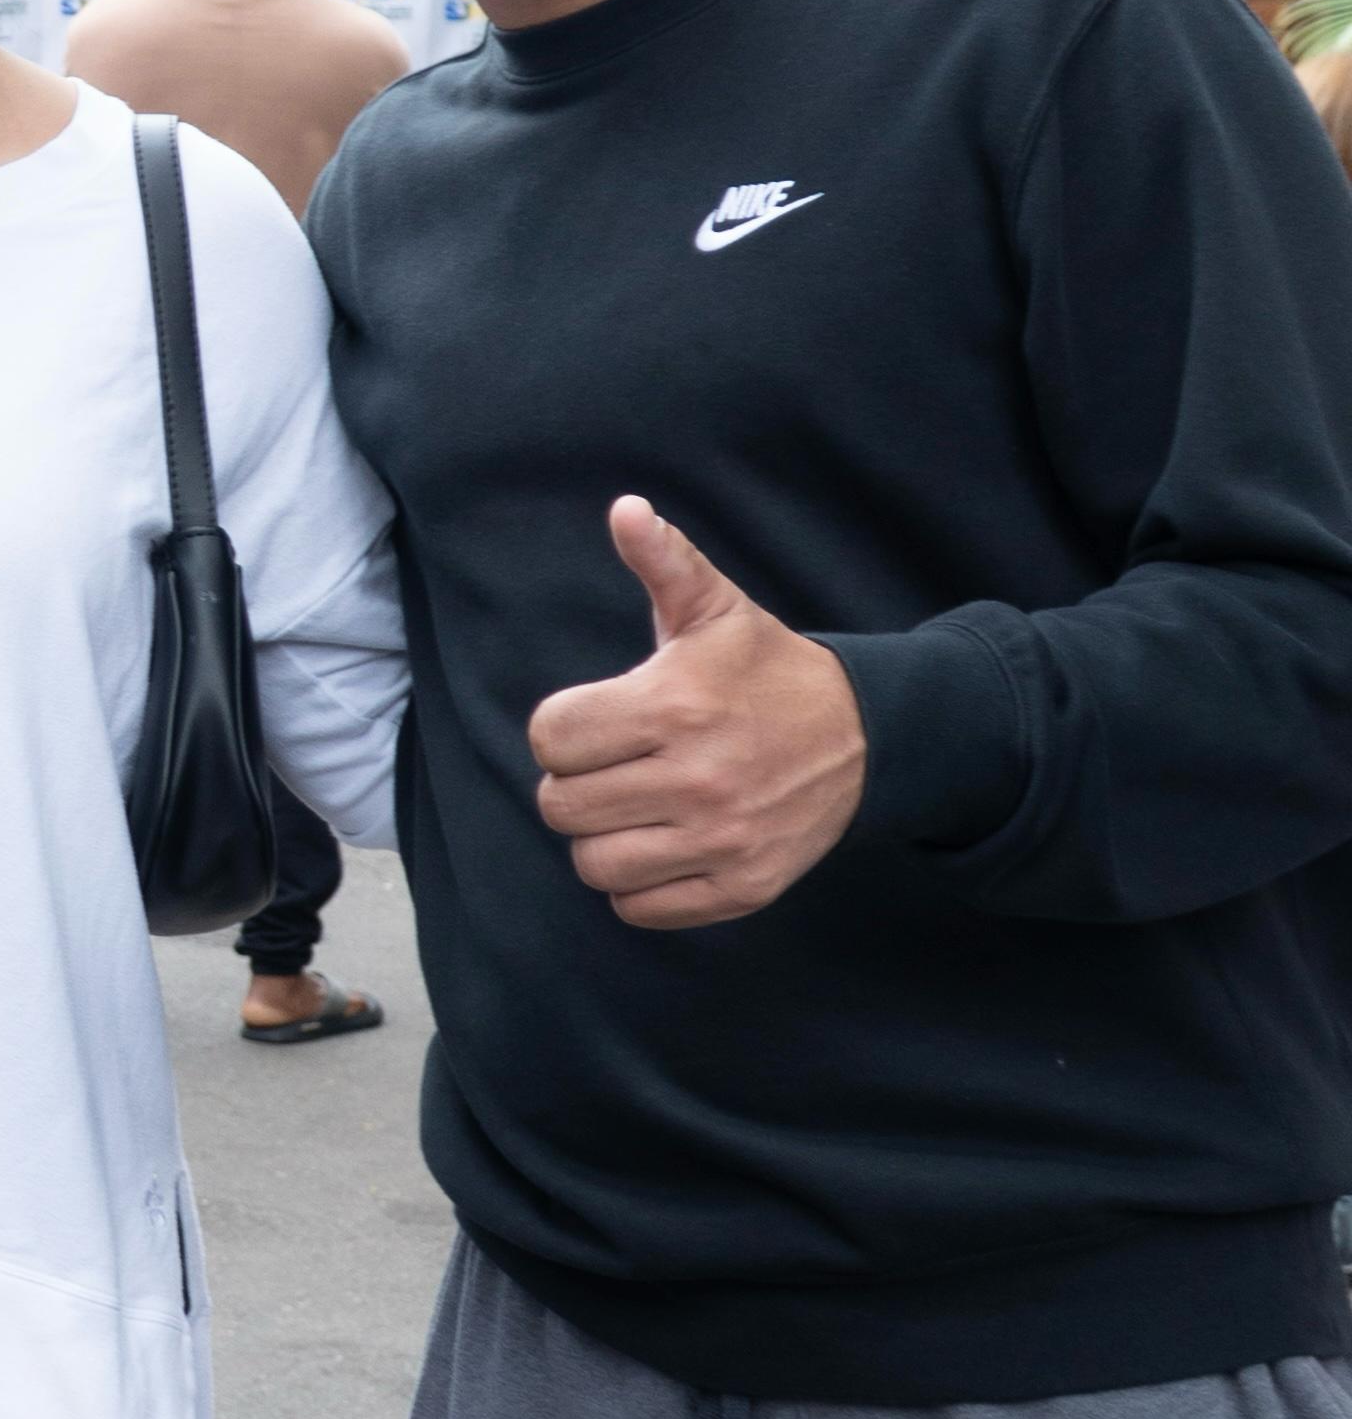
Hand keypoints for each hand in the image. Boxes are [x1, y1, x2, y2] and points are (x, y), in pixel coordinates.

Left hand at [527, 496, 865, 927]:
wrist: (868, 736)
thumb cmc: (766, 670)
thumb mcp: (715, 609)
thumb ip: (664, 561)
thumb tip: (625, 509)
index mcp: (675, 706)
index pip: (550, 740)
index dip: (561, 731)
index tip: (597, 722)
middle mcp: (698, 779)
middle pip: (561, 807)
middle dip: (575, 784)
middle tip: (613, 766)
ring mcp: (723, 840)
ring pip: (593, 865)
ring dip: (601, 838)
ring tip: (634, 807)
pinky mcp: (744, 888)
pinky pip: (641, 909)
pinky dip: (638, 885)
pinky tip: (662, 844)